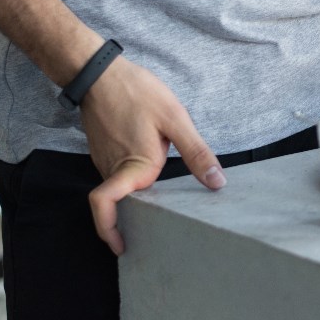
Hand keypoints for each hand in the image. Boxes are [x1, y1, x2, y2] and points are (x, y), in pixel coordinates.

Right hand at [84, 57, 224, 255]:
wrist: (101, 72)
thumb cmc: (138, 92)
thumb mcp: (176, 119)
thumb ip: (197, 153)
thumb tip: (218, 182)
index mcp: (133, 165)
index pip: (105, 205)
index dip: (109, 230)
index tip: (122, 247)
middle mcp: (114, 168)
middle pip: (119, 204)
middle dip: (132, 222)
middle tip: (158, 235)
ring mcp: (106, 160)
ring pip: (120, 189)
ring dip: (135, 201)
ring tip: (162, 211)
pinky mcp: (105, 151)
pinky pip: (119, 175)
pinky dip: (132, 184)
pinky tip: (152, 179)